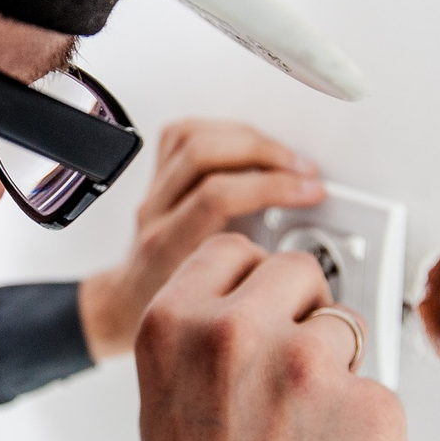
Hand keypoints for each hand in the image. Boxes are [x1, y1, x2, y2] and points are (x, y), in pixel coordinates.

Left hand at [79, 120, 323, 358]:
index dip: (271, 186)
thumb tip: (309, 260)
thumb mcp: (219, 307)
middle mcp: (155, 212)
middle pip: (203, 154)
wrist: (129, 303)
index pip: (217, 195)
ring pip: (192, 137)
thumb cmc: (171, 310)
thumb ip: (255, 281)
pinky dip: (222, 130)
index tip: (309, 192)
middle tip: (303, 171)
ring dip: (247, 138)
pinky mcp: (156, 176)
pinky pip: (182, 133)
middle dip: (264, 153)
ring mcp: (153, 191)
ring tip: (283, 156)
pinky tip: (248, 143)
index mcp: (168, 246)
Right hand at [130, 234, 409, 440]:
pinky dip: (364, 422)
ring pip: (346, 326)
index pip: (233, 249)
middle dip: (298, 311)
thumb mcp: (165, 401)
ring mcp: (306, 367)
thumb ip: (205, 337)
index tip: (261, 298)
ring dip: (334, 367)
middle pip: (297, 271)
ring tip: (300, 433)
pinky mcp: (370, 409)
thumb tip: (265, 307)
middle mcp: (234, 333)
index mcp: (172, 324)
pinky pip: (380, 388)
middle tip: (285, 370)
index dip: (252, 280)